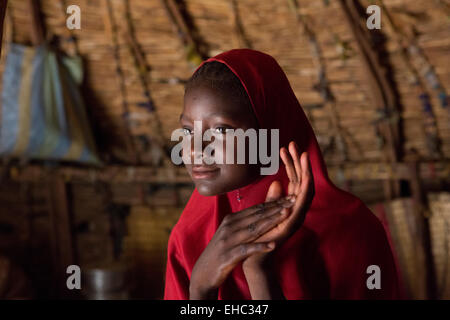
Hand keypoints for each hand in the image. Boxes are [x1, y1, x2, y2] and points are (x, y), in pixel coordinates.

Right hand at [189, 197, 294, 298]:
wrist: (204, 272)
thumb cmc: (221, 252)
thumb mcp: (231, 233)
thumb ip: (244, 222)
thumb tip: (260, 211)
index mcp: (231, 219)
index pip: (256, 209)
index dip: (274, 202)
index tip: (289, 197)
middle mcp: (229, 226)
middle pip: (257, 215)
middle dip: (277, 207)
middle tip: (293, 200)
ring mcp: (228, 240)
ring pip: (254, 229)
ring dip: (271, 221)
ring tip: (286, 215)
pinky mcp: (229, 255)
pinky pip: (247, 249)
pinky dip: (260, 247)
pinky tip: (273, 246)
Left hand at [243, 141, 314, 269]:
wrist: (254, 257)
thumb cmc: (259, 235)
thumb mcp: (265, 211)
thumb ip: (273, 198)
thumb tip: (277, 181)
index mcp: (288, 204)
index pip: (293, 179)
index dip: (291, 163)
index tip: (286, 147)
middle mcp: (295, 208)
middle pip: (301, 180)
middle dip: (298, 162)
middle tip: (294, 144)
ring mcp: (297, 216)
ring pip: (305, 188)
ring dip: (305, 171)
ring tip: (303, 154)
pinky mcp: (294, 223)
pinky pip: (303, 203)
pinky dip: (306, 189)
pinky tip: (306, 176)